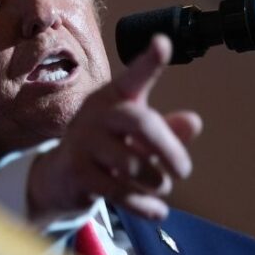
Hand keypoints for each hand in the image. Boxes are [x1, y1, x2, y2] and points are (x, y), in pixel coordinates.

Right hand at [27, 35, 201, 220]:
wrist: (61, 177)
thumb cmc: (109, 149)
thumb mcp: (140, 139)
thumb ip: (169, 131)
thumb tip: (193, 122)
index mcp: (114, 97)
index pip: (133, 76)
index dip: (149, 61)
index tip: (162, 42)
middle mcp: (96, 113)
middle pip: (141, 122)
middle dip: (169, 149)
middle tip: (184, 171)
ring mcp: (83, 142)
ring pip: (133, 163)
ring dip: (156, 182)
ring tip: (160, 187)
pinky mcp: (77, 171)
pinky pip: (119, 191)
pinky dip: (144, 204)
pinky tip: (157, 211)